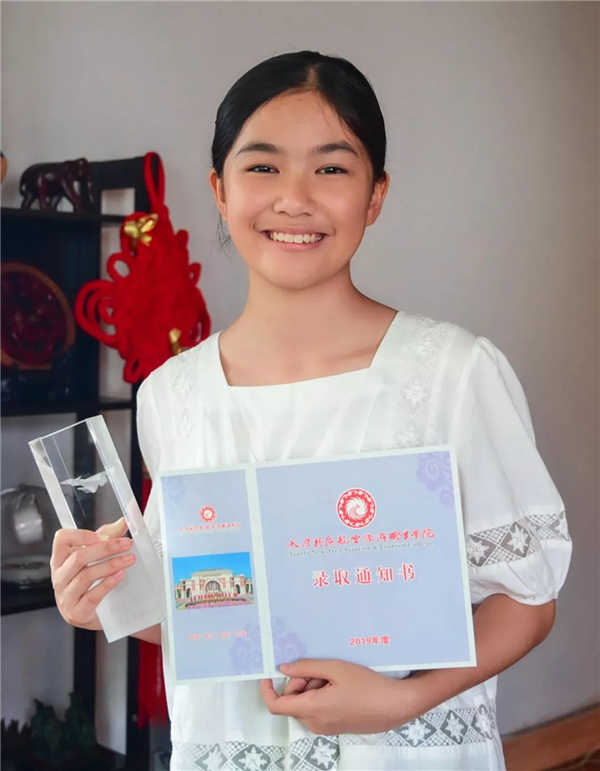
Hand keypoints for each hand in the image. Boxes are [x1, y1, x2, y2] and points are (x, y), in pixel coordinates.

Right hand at [50, 518, 134, 630]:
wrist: (98, 614)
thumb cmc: (92, 583)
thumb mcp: (97, 556)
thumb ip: (109, 536)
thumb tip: (124, 520)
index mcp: (60, 560)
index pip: (61, 539)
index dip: (82, 535)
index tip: (105, 536)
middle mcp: (59, 577)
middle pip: (78, 557)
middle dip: (106, 549)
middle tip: (127, 544)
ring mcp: (65, 597)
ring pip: (86, 576)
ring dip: (111, 565)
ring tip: (129, 560)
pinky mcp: (76, 613)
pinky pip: (92, 596)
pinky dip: (107, 584)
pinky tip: (120, 576)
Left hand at [260, 659, 423, 734]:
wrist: (395, 705)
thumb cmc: (367, 685)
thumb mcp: (336, 668)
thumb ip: (307, 667)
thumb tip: (284, 669)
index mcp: (312, 709)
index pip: (277, 705)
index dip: (267, 690)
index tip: (267, 674)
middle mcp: (315, 723)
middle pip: (292, 700)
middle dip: (300, 681)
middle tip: (319, 668)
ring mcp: (324, 727)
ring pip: (305, 703)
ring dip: (312, 687)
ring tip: (335, 676)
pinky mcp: (334, 727)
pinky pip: (317, 710)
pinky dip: (320, 695)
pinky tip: (340, 685)